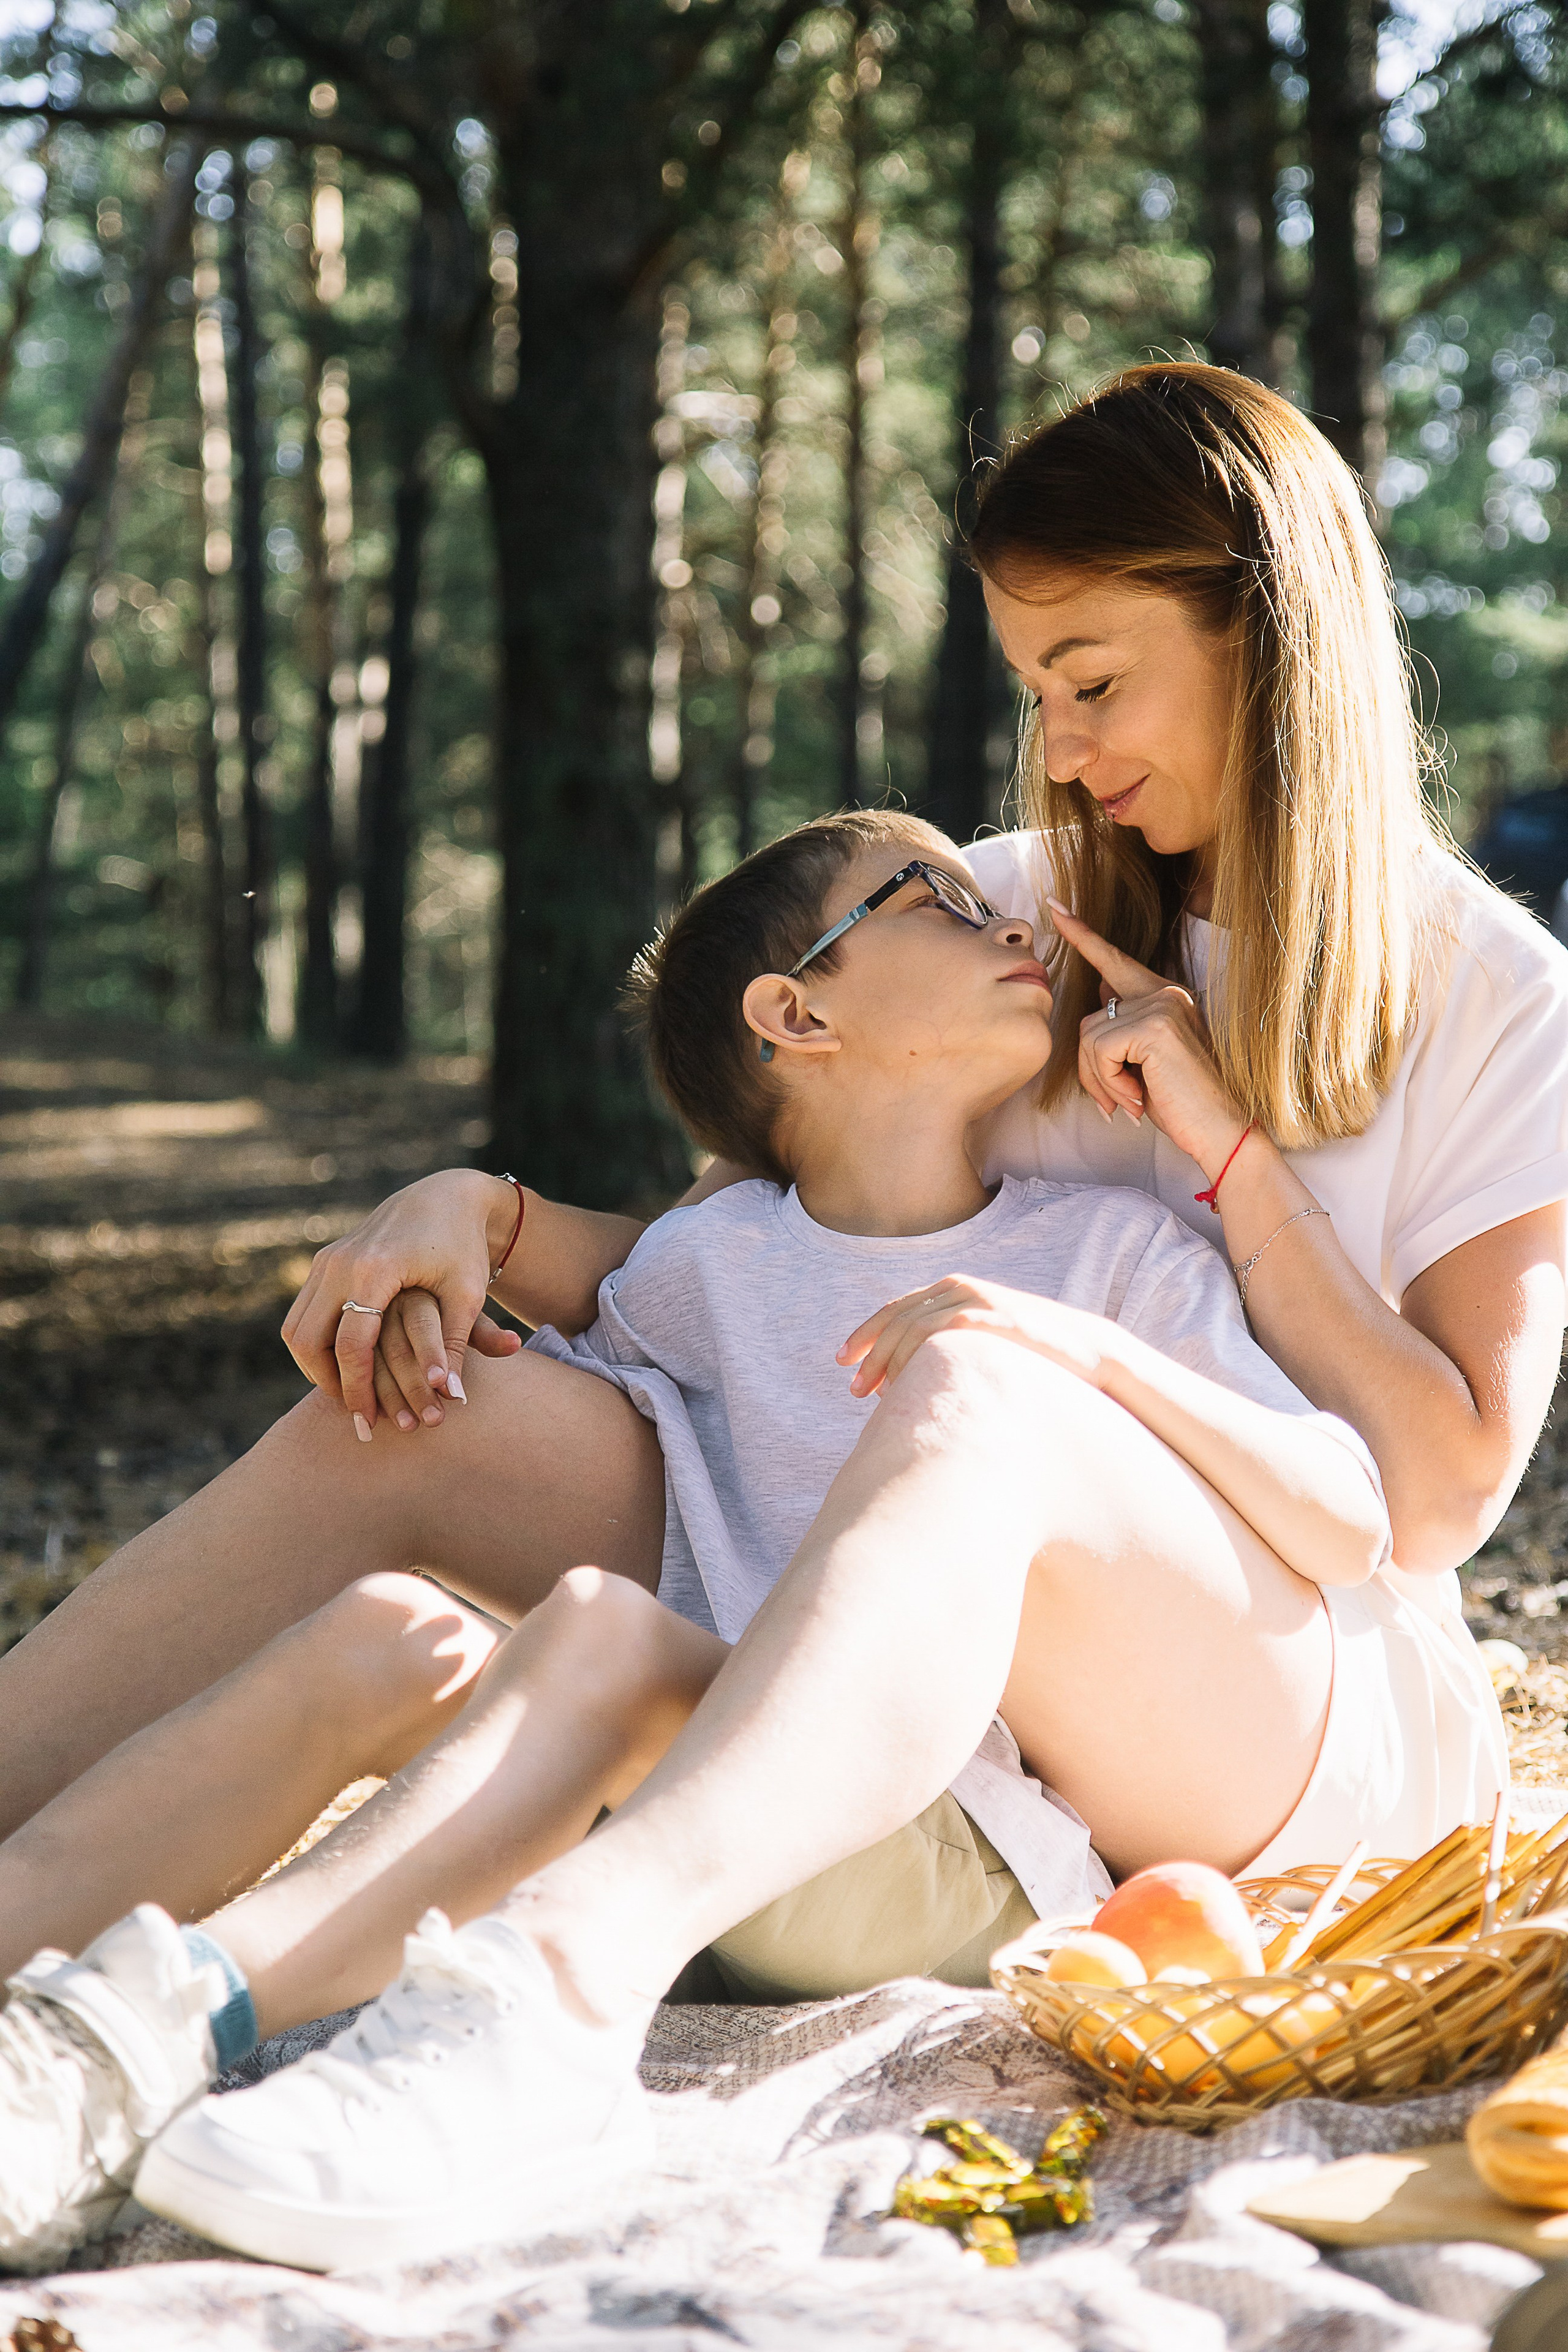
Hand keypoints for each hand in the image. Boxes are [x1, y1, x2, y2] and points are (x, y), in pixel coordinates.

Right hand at [281, 1170, 523, 1439]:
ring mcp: (326, 1259)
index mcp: (374, 1269)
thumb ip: (457, 1345)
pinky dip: (316, 1343)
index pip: (351, 1344)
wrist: (445, 1195)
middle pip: (307, 1339)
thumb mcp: (467, 1294)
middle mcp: (339, 1262)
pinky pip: (304, 1312)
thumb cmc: (463, 1247)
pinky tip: (342, 1366)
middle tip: (353, 1412)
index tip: (369, 1421)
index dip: (357, 1389)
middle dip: (327, 1382)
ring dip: (316, 1365)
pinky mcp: (325, 1260)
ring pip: (296, 1328)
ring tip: (347, 1394)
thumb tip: (453, 1398)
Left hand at [838, 1274, 1117, 1397]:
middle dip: (868, 1352)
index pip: (896, 1309)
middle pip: (895, 1318)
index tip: (845, 1361)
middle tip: (853, 1388)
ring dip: (883, 1361)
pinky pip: (935, 1335)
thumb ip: (952, 1348)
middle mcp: (959, 1288)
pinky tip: (903, 1386)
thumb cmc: (1034, 1355)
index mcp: (954, 1289)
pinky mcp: (988, 1316)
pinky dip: (912, 1359)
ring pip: (909, 1327)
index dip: (866, 1334)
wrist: (1089, 1350)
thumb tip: (915, 1379)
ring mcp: (974, 1299)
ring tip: (869, 1394)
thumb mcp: (985, 1344)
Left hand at [1046, 899, 1247, 1174]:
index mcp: (1165, 997)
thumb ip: (1125, 1023)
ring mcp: (1162, 1006)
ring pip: (1090, 1037)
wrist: (1220, 1130)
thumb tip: (1101, 988)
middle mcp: (1166, 993)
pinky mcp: (1155, 1027)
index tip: (1055, 908)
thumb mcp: (1145, 1061)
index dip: (1082, 936)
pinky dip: (1110, 1083)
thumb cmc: (1182, 1104)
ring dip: (1102, 1080)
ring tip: (1132, 1101)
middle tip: (1116, 1101)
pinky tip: (1138, 1098)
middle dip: (1092, 1068)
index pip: (1114, 961)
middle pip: (1090, 1019)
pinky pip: (1100, 1050)